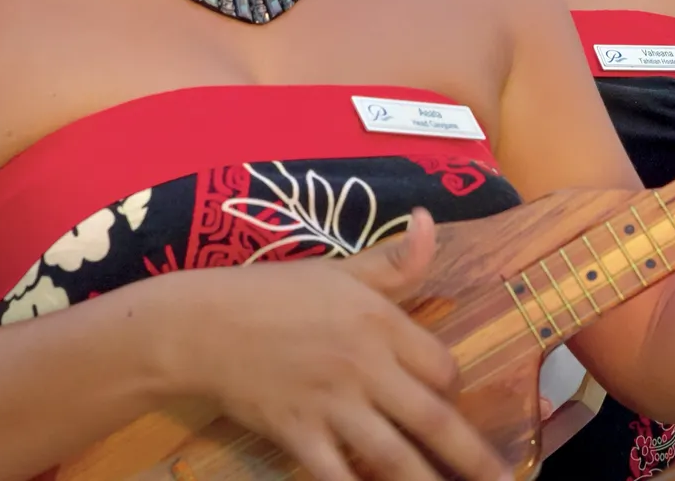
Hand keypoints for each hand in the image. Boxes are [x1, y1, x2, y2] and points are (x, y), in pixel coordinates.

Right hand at [168, 210, 507, 480]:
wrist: (202, 324)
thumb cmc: (273, 293)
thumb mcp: (341, 269)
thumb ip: (394, 260)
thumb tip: (429, 220)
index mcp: (382, 322)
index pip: (441, 367)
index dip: (453, 389)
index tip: (452, 403)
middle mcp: (366, 365)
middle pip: (433, 419)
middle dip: (472, 457)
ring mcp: (332, 403)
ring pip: (394, 457)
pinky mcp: (298, 434)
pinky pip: (338, 476)